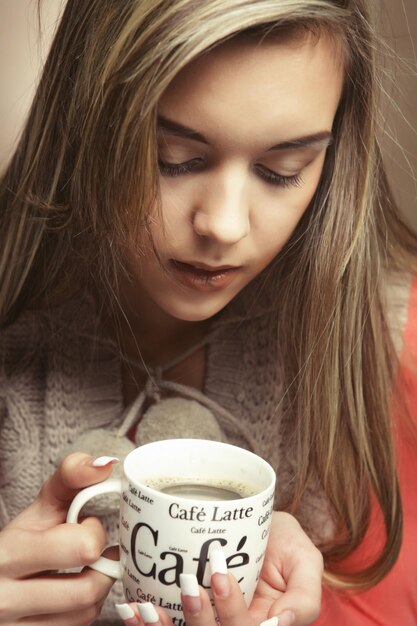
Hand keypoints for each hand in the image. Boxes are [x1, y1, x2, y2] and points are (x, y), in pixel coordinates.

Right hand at [0, 452, 116, 625]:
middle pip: (87, 590)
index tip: (85, 525)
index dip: (93, 532)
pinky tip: (74, 593)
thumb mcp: (40, 507)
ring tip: (88, 569)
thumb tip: (107, 463)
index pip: (81, 547)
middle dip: (102, 566)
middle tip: (97, 552)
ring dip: (97, 588)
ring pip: (86, 614)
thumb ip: (72, 477)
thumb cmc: (22, 540)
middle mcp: (5, 598)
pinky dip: (84, 611)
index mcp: (7, 554)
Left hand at [115, 511, 322, 625]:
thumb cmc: (285, 542)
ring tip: (150, 608)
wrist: (261, 526)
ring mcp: (210, 624)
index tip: (220, 576)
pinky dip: (145, 625)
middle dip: (200, 620)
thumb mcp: (306, 560)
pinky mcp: (186, 615)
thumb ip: (305, 595)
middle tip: (190, 585)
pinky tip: (132, 610)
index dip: (232, 612)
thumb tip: (284, 621)